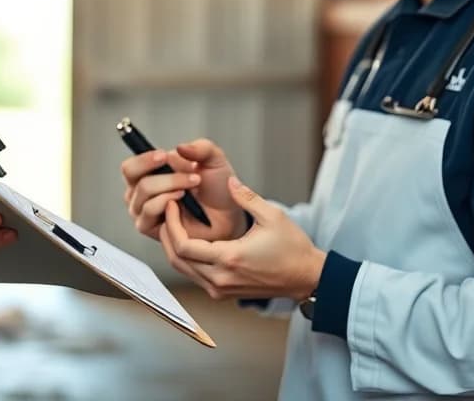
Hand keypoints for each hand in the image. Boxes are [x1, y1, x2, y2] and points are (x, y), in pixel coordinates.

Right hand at [121, 138, 245, 241]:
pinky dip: (165, 201)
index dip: (144, 158)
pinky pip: (148, 209)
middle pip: (132, 175)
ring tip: (191, 186)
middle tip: (188, 172)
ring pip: (143, 190)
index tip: (163, 156)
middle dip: (163, 172)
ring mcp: (143, 209)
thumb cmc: (218, 190)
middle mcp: (141, 191)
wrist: (228, 215)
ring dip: (169, 185)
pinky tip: (182, 199)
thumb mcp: (214, 160)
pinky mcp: (148, 226)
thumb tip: (180, 147)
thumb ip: (200, 148)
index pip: (131, 164)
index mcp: (150, 173)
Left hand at [158, 176, 324, 301]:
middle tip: (167, 211)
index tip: (171, 204)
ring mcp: (220, 289)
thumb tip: (229, 181)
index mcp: (229, 259)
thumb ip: (247, 197)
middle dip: (167, 234)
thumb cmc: (293, 249)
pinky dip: (186, 258)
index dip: (172, 224)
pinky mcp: (223, 293)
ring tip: (174, 222)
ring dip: (174, 246)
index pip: (183, 246)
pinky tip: (189, 238)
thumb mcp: (272, 216)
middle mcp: (220, 278)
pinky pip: (194, 275)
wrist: (306, 278)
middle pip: (176, 259)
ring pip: (183, 269)